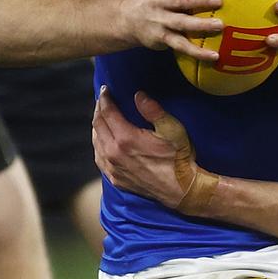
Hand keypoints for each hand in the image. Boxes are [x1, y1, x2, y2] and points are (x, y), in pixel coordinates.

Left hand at [92, 89, 216, 213]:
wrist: (181, 189)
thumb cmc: (178, 157)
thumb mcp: (171, 129)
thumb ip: (153, 110)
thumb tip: (138, 95)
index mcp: (126, 138)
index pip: (108, 113)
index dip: (105, 99)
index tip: (105, 89)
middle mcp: (114, 153)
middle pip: (98, 125)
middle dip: (99, 110)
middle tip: (103, 100)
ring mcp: (113, 168)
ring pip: (96, 142)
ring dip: (97, 126)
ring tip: (102, 117)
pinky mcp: (115, 178)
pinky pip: (99, 157)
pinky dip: (98, 144)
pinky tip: (103, 140)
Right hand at [120, 0, 222, 61]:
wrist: (126, 20)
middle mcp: (160, 3)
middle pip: (181, 1)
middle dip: (200, 1)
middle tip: (219, 0)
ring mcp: (161, 22)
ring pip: (182, 26)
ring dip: (201, 27)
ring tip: (220, 27)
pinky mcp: (162, 39)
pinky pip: (182, 46)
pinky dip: (198, 53)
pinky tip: (214, 57)